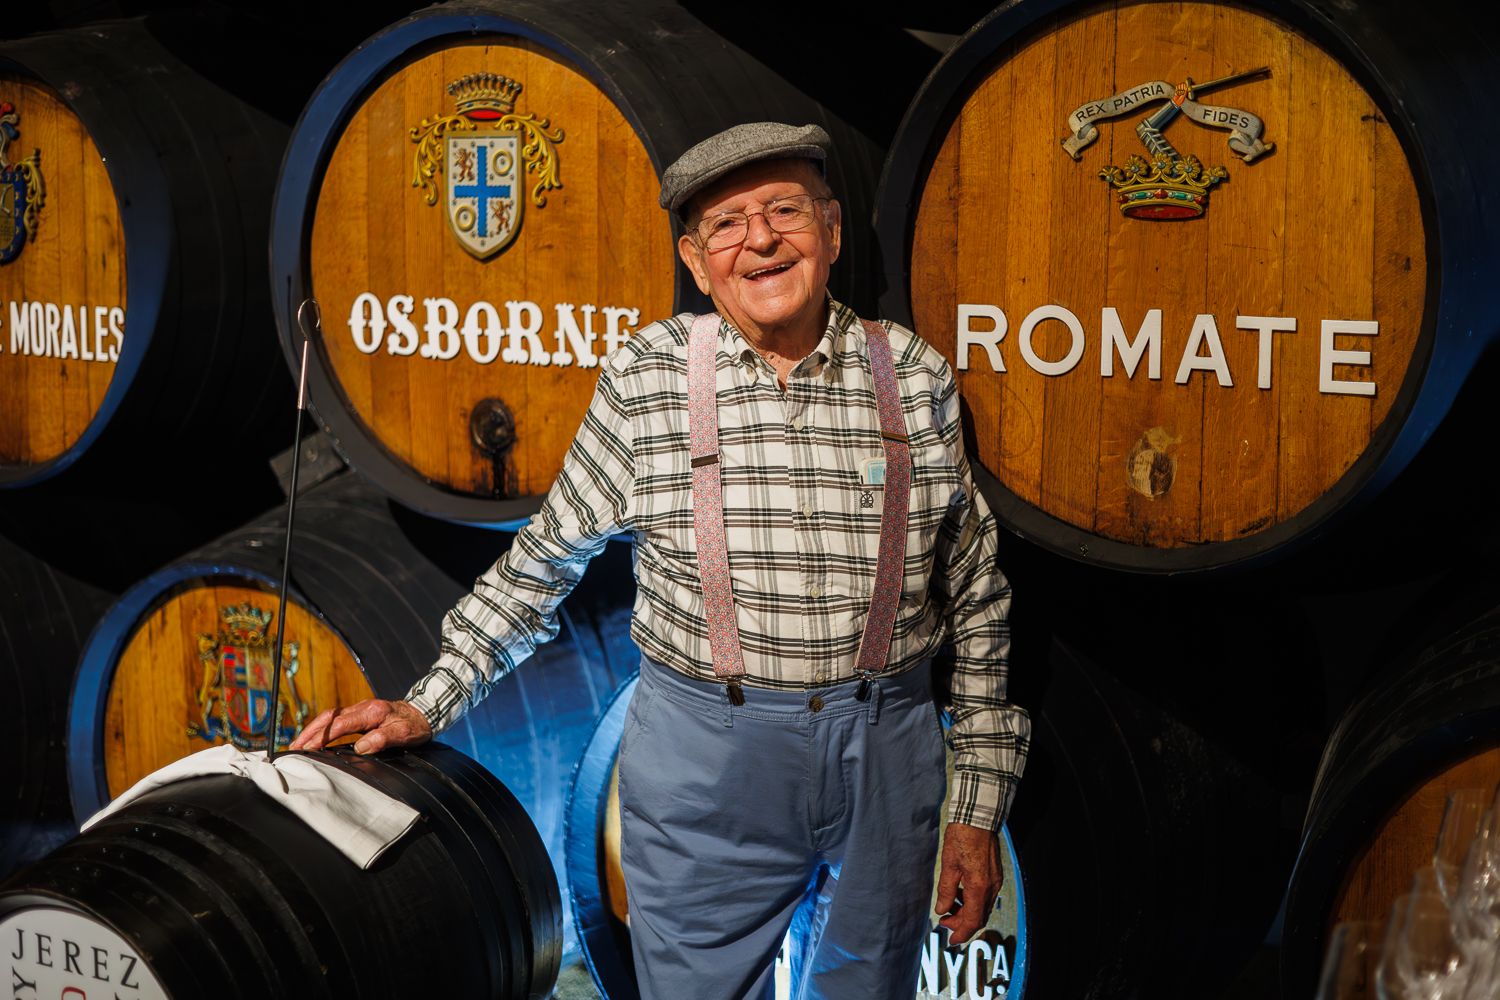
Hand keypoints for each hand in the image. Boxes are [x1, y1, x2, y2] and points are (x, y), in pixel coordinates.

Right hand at [287, 698, 432, 754]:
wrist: (426, 712)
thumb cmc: (415, 725)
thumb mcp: (403, 734)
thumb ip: (381, 739)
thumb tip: (360, 748)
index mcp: (371, 711)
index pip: (340, 724)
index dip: (322, 736)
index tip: (308, 748)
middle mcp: (362, 707)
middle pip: (329, 717)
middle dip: (309, 732)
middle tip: (293, 748)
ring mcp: (361, 710)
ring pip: (330, 717)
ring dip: (313, 730)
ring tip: (298, 745)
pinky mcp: (361, 714)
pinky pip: (336, 720)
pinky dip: (323, 728)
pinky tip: (316, 738)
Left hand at [935, 822, 1001, 945]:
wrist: (979, 818)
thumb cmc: (962, 837)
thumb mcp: (948, 864)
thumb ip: (946, 890)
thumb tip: (942, 909)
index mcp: (979, 887)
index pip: (973, 920)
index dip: (962, 932)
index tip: (951, 940)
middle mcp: (991, 887)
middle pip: (979, 916)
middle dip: (962, 923)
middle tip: (945, 922)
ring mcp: (995, 880)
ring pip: (983, 907)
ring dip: (967, 912)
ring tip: (949, 907)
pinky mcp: (995, 874)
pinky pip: (985, 896)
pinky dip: (973, 901)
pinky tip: (959, 894)